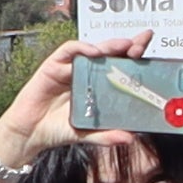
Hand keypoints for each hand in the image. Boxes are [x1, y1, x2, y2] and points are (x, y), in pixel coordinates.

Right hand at [0, 31, 142, 180]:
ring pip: (93, 49)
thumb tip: (130, 138)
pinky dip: (81, 48)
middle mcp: (87, 73)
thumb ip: (106, 135)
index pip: (120, 67)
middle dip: (127, 46)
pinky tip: (93, 52)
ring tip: (124, 45)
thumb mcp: (86, 134)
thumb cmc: (58, 129)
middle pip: (110, 54)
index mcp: (98, 86)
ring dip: (109, 45)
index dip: (135, 58)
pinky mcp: (53, 65)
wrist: (31, 133)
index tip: (151, 53)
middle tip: (142, 44)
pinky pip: (68, 50)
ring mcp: (70, 67)